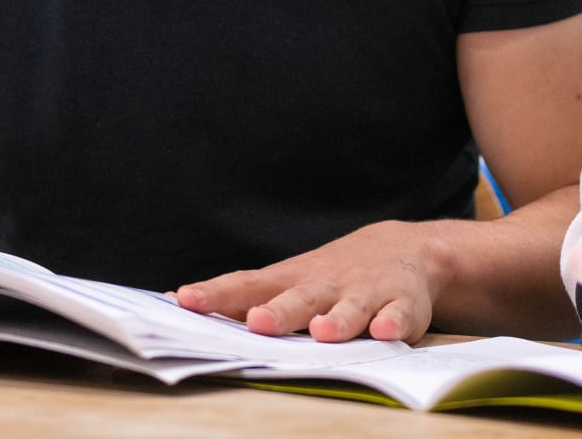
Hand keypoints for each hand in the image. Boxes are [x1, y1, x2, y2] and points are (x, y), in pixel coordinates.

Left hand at [174, 220, 444, 342]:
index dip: (216, 294)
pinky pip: (399, 316)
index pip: (247, 285)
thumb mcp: (287, 280)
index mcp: (291, 281)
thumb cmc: (328, 276)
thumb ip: (242, 295)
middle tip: (257, 322)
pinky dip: (392, 323)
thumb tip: (180, 299)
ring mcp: (364, 293)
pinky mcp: (401, 304)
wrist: (402, 250)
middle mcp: (324, 285)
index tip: (185, 300)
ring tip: (322, 332)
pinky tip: (384, 332)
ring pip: (349, 308)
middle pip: (299, 299)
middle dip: (278, 312)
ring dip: (336, 320)